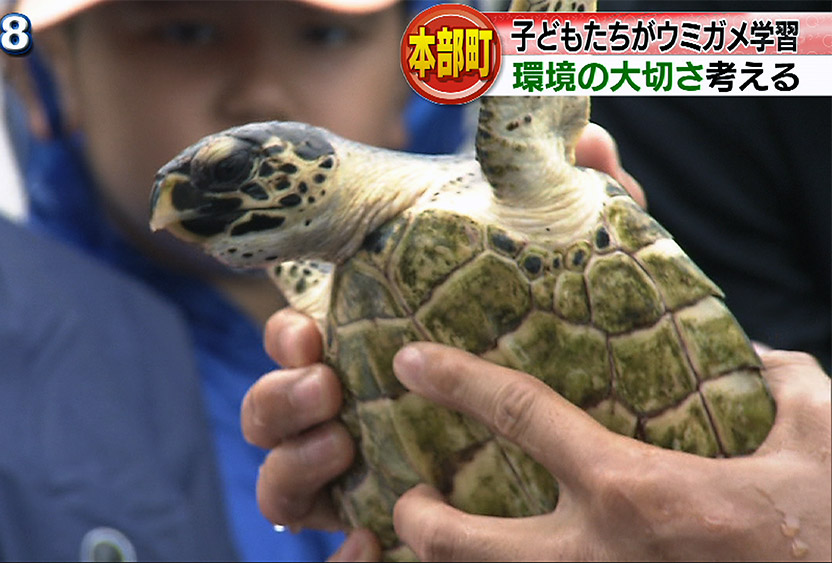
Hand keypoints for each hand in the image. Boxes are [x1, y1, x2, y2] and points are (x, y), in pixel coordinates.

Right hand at [242, 126, 647, 559]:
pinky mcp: (388, 530)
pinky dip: (341, 552)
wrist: (608, 456)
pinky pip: (339, 549)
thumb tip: (596, 140)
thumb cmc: (571, 351)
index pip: (297, 337)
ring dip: (290, 468)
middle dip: (276, 398)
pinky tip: (371, 547)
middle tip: (324, 387)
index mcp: (372, 348)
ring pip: (282, 483)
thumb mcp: (578, 282)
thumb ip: (584, 213)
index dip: (284, 333)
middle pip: (269, 409)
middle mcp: (352, 411)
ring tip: (342, 447)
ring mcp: (364, 473)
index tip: (310, 327)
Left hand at [391, 344, 831, 561]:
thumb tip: (756, 360)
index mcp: (635, 492)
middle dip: (416, 519)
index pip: (521, 415)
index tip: (411, 362)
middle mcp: (596, 560)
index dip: (457, 381)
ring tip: (444, 545)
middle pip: (460, 544)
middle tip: (411, 499)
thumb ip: (780, 383)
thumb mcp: (823, 439)